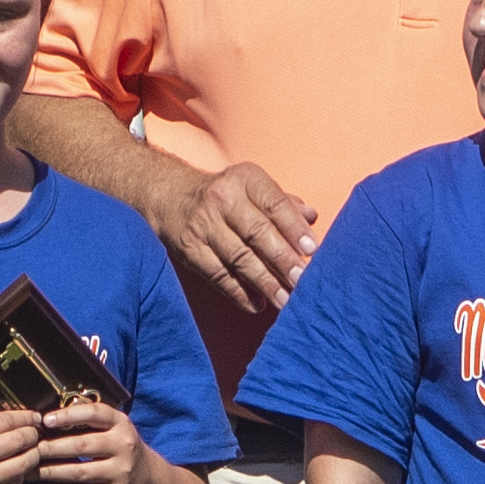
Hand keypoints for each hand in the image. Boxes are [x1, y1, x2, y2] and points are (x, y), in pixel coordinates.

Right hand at [0, 408, 45, 483]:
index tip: (34, 416)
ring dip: (33, 454)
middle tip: (35, 432)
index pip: (6, 420)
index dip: (25, 416)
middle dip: (33, 434)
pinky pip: (16, 483)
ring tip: (32, 450)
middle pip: (20, 439)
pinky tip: (16, 469)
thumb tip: (7, 416)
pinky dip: (20, 475)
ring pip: (25, 463)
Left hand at [35, 399, 143, 483]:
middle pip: (82, 446)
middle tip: (31, 450)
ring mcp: (121, 471)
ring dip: (52, 473)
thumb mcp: (113, 426)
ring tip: (31, 472)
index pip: (94, 414)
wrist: (148, 477)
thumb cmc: (119, 445)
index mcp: (120, 423)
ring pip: (80, 473)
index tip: (45, 420)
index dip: (69, 416)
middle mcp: (123, 446)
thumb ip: (88, 419)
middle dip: (52, 448)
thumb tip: (49, 417)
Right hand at [157, 160, 319, 318]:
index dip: (294, 228)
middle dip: (282, 259)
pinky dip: (238, 292)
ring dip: (264, 282)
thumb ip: (284, 204)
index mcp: (245, 179)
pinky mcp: (190, 249)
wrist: (171, 196)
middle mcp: (223, 198)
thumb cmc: (227, 195)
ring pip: (238, 257)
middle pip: (257, 232)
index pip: (275, 204)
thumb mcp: (253, 188)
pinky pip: (217, 274)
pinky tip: (257, 304)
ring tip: (284, 300)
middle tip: (302, 281)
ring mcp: (203, 224)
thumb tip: (312, 217)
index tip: (312, 250)